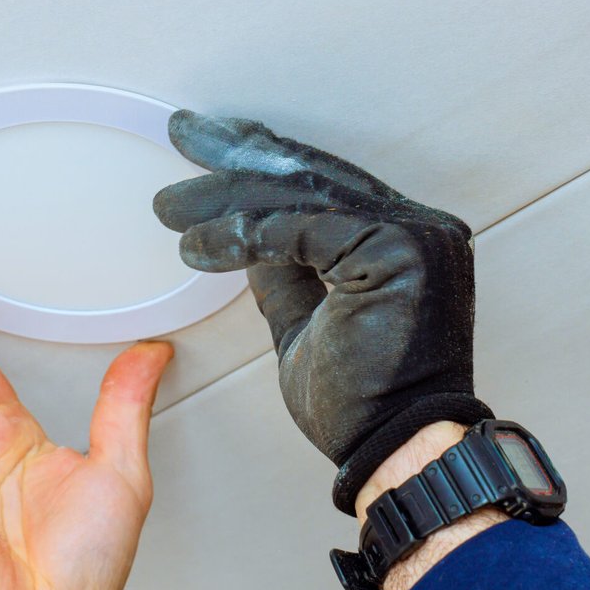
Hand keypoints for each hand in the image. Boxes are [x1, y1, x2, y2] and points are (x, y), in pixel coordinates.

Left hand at [152, 110, 490, 513]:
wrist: (395, 453)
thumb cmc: (361, 404)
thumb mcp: (305, 317)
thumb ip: (283, 269)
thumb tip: (241, 229)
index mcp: (403, 238)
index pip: (323, 181)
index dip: (262, 157)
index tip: (210, 142)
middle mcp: (420, 226)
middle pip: (312, 177)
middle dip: (237, 157)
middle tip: (182, 136)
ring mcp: (415, 236)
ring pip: (301, 197)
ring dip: (226, 199)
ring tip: (170, 207)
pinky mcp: (398, 253)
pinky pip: (302, 230)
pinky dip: (244, 235)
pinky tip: (198, 246)